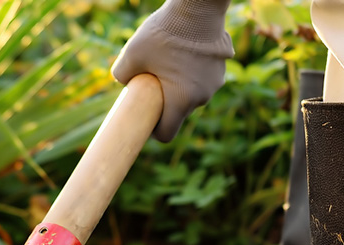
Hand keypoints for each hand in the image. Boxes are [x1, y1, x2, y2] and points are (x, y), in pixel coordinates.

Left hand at [111, 0, 233, 142]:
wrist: (197, 9)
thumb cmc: (163, 34)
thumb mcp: (131, 54)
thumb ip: (121, 75)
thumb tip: (123, 82)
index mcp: (180, 101)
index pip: (167, 134)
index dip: (154, 130)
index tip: (147, 118)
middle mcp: (201, 97)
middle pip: (179, 111)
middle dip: (166, 102)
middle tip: (153, 82)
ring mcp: (215, 82)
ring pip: (192, 93)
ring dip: (181, 86)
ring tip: (168, 63)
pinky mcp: (222, 67)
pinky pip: (203, 77)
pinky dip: (193, 72)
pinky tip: (184, 52)